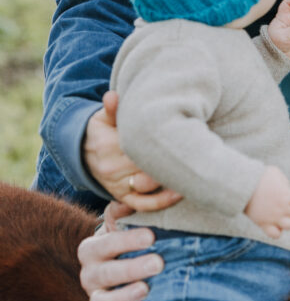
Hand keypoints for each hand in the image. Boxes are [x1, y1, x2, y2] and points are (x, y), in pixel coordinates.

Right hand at [77, 200, 163, 300]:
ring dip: (123, 298)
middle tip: (159, 263)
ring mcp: (95, 298)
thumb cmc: (132, 238)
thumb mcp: (128, 220)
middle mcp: (89, 274)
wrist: (124, 262)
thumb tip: (142, 194)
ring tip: (147, 290)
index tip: (152, 236)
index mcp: (92, 248)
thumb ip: (130, 208)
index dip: (127, 240)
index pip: (106, 244)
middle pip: (105, 274)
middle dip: (132, 269)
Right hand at [84, 90, 182, 210]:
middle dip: (169, 161)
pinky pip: (142, 204)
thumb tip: (112, 96)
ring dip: (169, 180)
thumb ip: (112, 109)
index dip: (162, 142)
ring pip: (147, 185)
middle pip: (146, 166)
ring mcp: (117, 185)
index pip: (138, 146)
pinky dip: (161, 202)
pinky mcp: (122, 197)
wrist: (83, 153)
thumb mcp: (104, 118)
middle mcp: (112, 168)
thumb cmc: (102, 131)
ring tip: (191, 171)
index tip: (182, 136)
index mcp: (109, 145)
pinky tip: (179, 193)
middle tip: (195, 154)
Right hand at [244, 165, 289, 238]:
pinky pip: (276, 235)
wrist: (242, 186)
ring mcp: (274, 217)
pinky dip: (276, 231)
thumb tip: (287, 190)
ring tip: (279, 216)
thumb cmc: (258, 176)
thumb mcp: (275, 172)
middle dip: (289, 209)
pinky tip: (271, 224)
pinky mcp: (263, 224)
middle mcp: (283, 208)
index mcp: (287, 195)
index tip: (287, 196)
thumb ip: (284, 182)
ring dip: (286, 221)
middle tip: (279, 204)